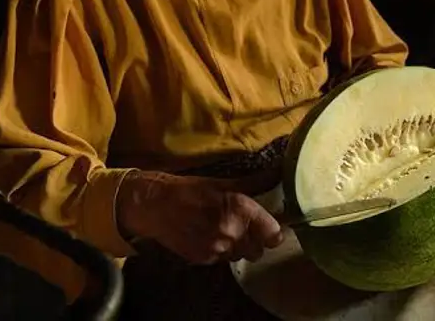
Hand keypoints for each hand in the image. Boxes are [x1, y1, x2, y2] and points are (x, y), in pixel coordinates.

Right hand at [116, 171, 283, 264]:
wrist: (156, 206)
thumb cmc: (192, 190)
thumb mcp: (224, 183)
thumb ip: (254, 184)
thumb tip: (277, 174)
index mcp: (241, 210)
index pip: (273, 234)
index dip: (274, 232)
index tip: (271, 227)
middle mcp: (232, 232)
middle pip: (259, 250)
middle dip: (255, 241)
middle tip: (246, 227)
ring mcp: (217, 249)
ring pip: (240, 256)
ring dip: (238, 247)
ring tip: (226, 231)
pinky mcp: (203, 259)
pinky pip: (222, 260)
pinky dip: (220, 252)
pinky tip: (210, 237)